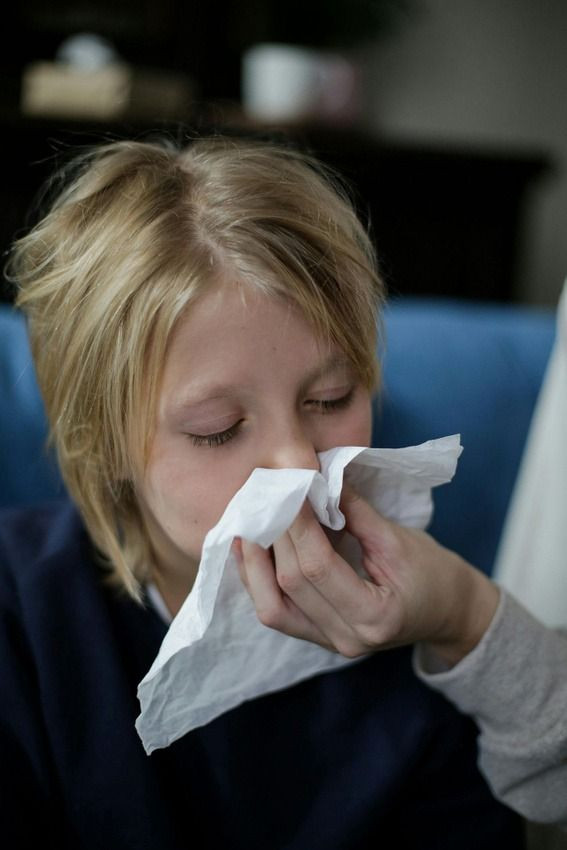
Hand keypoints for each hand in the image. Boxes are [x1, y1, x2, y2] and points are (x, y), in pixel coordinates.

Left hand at [233, 485, 499, 665]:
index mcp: (374, 616)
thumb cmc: (433, 573)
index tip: (286, 486)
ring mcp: (328, 642)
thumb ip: (355, 512)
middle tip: (266, 492)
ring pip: (270, 606)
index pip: (317, 568)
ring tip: (249, 519)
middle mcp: (345, 638)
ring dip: (254, 561)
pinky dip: (258, 578)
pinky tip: (251, 546)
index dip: (296, 524)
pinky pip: (276, 610)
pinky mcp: (316, 636)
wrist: (447, 612)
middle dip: (274, 533)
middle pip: (290, 584)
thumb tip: (318, 477)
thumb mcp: (400, 539)